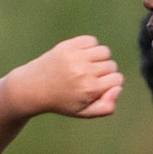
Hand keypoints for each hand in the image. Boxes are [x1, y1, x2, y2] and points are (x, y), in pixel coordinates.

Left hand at [5, 36, 122, 119]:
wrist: (34, 88)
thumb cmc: (62, 101)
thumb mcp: (84, 112)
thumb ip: (106, 107)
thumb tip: (118, 88)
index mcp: (90, 89)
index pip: (117, 79)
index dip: (110, 84)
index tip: (98, 88)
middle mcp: (84, 72)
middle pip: (112, 65)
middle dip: (104, 72)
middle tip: (88, 79)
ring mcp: (76, 57)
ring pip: (104, 51)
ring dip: (99, 59)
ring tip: (86, 66)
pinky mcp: (68, 46)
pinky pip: (92, 41)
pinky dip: (89, 47)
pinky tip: (80, 57)